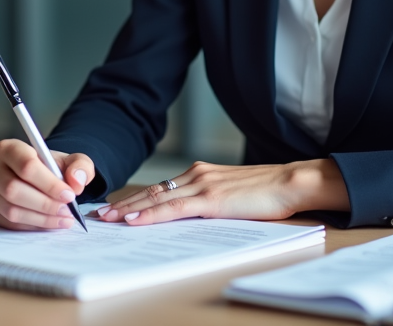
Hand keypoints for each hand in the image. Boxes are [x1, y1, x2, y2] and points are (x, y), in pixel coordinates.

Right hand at [0, 138, 94, 230]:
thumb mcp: (71, 160)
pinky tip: (50, 222)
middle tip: (67, 210)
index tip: (69, 194)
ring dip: (41, 218)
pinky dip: (33, 225)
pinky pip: (10, 223)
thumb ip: (80, 166)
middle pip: (14, 190)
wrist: (40, 177)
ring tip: (63, 218)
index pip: (26, 166)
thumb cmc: (52, 167)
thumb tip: (76, 182)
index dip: (49, 183)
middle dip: (45, 204)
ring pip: (11, 210)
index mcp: (9, 148)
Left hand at [97, 159, 346, 225]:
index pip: (161, 187)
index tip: (116, 207)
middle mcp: (197, 174)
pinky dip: (151, 214)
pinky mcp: (211, 199)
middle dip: (124, 203)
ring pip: (157, 198)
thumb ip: (211, 200)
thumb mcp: (233, 194)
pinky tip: (134, 219)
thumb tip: (192, 216)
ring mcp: (203, 184)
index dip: (137, 197)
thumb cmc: (269, 192)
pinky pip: (174, 208)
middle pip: (152, 190)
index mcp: (202, 172)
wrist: (292, 182)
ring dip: (129, 209)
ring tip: (108, 219)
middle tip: (101, 214)